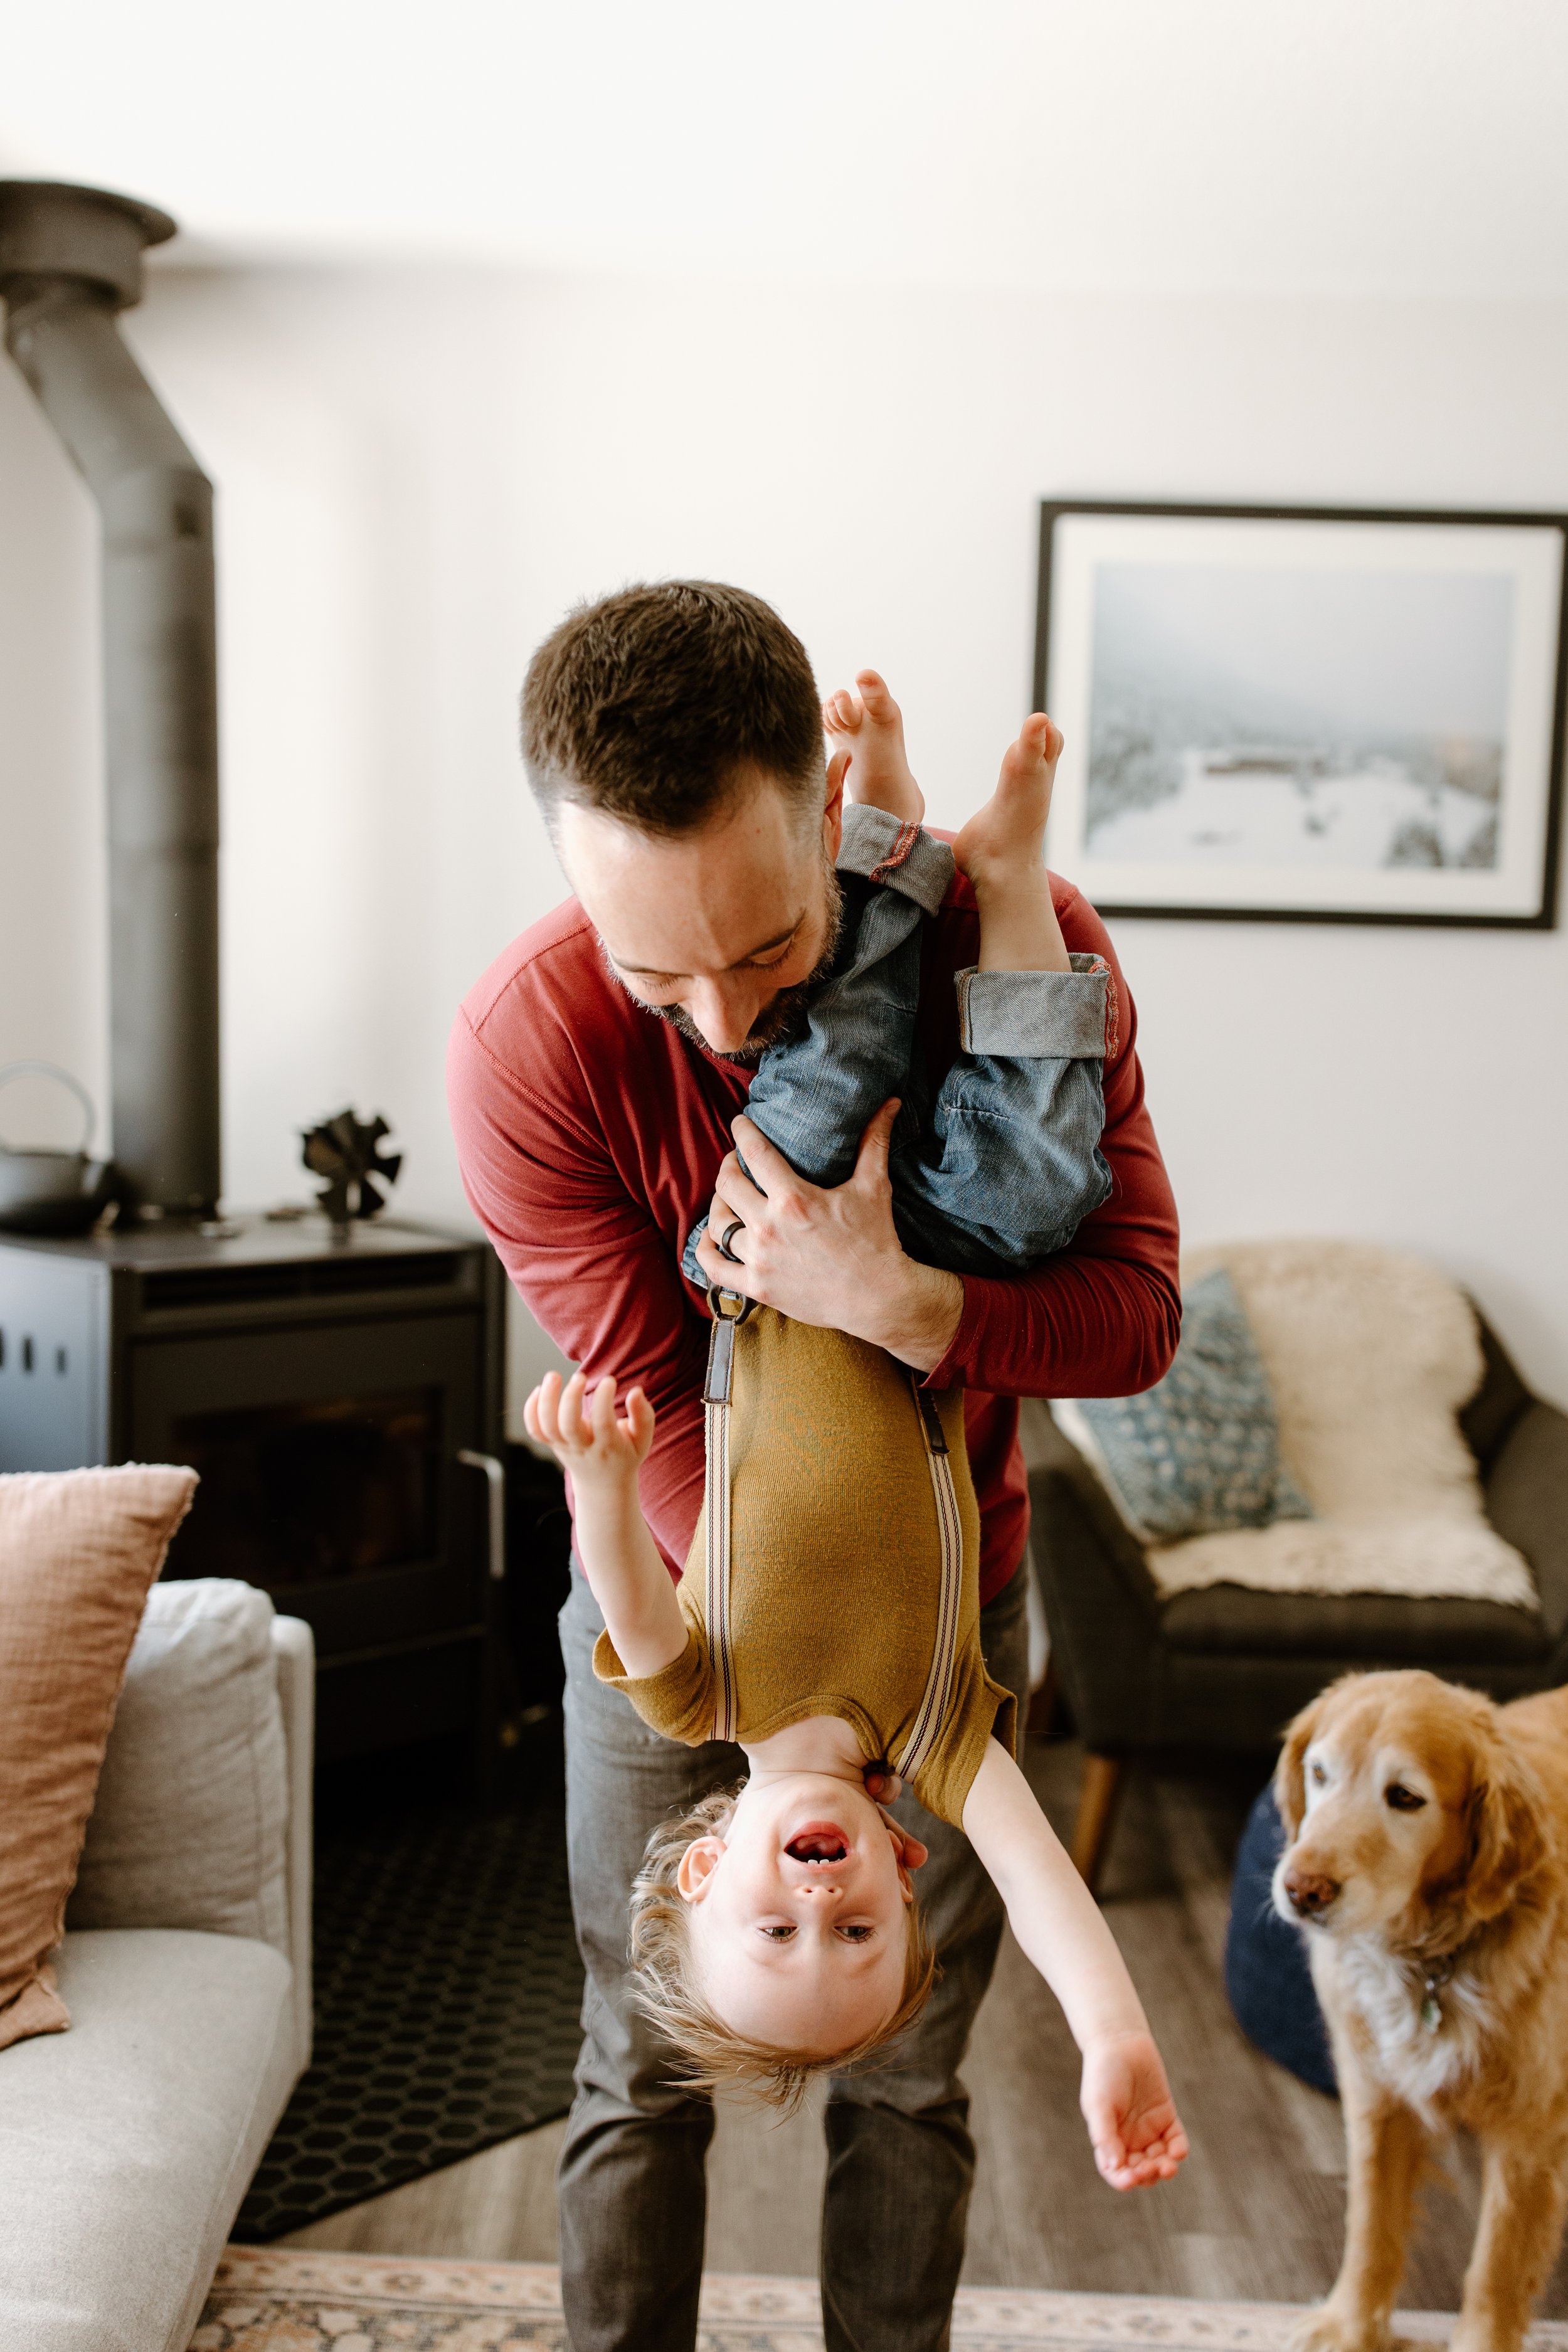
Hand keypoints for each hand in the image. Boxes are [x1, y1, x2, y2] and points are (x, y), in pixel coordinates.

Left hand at [523, 1369, 654, 1486]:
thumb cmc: (625, 1456)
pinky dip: (530, 1410)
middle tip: (580, 1376)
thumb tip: (636, 1391)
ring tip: (554, 1375)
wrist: (602, 1485)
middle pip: (568, 1426)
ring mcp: (564, 1446)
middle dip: (571, 1397)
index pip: (602, 1422)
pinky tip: (539, 1389)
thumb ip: (643, 1416)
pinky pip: (535, 1430)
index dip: (604, 1399)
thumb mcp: (642, 1440)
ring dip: (546, 1400)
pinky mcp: (552, 1444)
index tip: (610, 1381)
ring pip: (547, 1427)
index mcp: (608, 1445)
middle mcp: (583, 1447)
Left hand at [693, 1103, 963, 1372]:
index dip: (743, 1132)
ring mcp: (759, 1259)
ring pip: (718, 1223)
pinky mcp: (757, 1287)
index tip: (740, 1124)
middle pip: (727, 1185)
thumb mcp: (874, 1186)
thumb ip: (874, 1141)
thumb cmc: (876, 1240)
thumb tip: (890, 1102)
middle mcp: (768, 1227)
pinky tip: (710, 1238)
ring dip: (719, 1205)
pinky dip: (705, 1250)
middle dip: (728, 1166)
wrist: (879, 1298)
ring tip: (727, 1197)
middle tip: (736, 1162)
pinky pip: (714, 1267)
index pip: (754, 1153)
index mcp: (793, 1199)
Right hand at [1078, 2030, 1188, 2190]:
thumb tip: (1114, 2167)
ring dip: (1164, 2167)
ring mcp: (1149, 2129)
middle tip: (1151, 2168)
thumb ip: (1105, 2135)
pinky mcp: (1166, 2117)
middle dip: (1147, 2175)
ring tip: (1168, 2166)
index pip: (1115, 2171)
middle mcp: (1129, 2139)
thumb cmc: (1102, 2073)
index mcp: (1108, 2139)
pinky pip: (1175, 2141)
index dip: (1123, 2180)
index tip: (1131, 2179)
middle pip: (1141, 2170)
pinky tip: (1177, 2151)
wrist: (1121, 2042)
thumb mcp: (1098, 2105)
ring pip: (1160, 2160)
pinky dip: (1178, 2150)